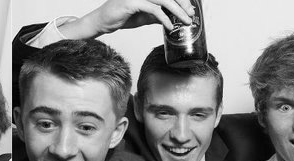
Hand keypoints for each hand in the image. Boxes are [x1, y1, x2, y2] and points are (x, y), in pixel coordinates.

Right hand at [60, 0, 194, 39]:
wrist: (103, 21)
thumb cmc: (121, 16)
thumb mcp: (144, 16)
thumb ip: (158, 15)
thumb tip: (173, 18)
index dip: (182, 0)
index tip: (190, 10)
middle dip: (183, 4)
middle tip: (191, 15)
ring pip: (165, 0)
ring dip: (177, 11)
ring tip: (184, 21)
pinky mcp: (133, 2)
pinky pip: (154, 10)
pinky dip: (164, 19)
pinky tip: (169, 26)